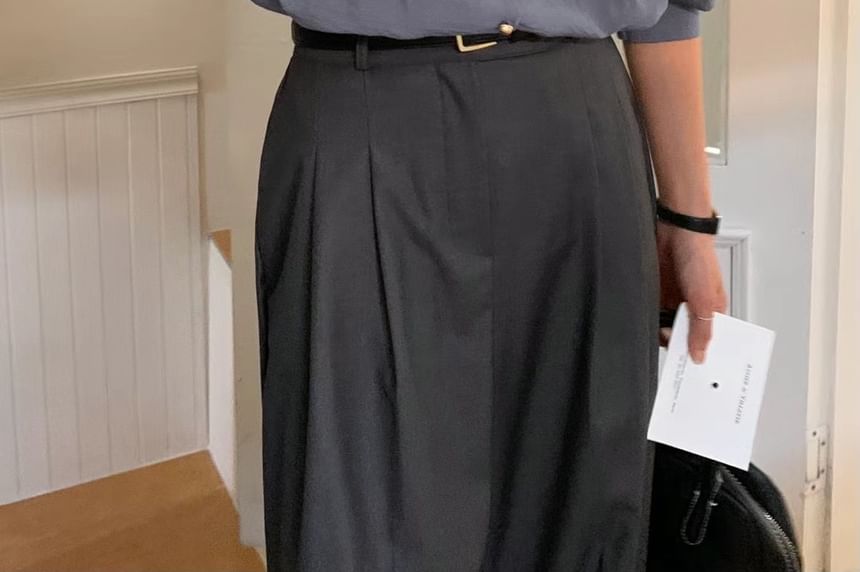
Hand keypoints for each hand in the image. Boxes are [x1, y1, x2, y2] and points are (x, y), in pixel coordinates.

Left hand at [657, 221, 727, 362]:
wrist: (676, 231)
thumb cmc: (699, 257)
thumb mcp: (704, 299)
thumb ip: (701, 329)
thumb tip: (699, 356)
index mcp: (711, 312)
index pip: (706, 341)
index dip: (699, 355)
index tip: (691, 373)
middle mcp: (692, 310)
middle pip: (683, 338)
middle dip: (678, 348)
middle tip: (671, 362)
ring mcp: (673, 303)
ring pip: (665, 328)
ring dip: (660, 334)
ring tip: (657, 339)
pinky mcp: (657, 296)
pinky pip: (651, 315)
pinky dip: (648, 322)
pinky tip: (644, 326)